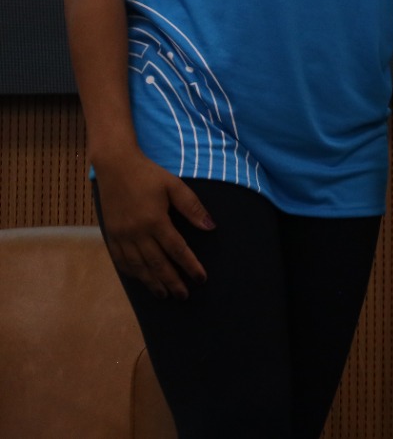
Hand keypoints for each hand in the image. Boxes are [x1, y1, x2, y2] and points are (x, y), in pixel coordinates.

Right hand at [93, 152, 212, 298]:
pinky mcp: (110, 235)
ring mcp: (120, 235)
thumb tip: (211, 227)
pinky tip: (141, 279)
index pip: (177, 250)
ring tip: (165, 295)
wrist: (115, 166)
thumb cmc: (149, 175)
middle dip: (172, 282)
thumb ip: (192, 207)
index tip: (201, 279)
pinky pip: (120, 260)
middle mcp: (136, 232)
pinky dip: (132, 272)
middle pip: (157, 264)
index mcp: (155, 220)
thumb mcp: (175, 186)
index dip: (190, 266)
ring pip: (138, 266)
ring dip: (152, 282)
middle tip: (184, 296)